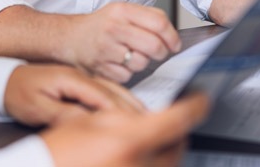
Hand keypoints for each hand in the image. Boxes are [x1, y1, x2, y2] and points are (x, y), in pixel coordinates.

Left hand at [4, 64, 143, 126]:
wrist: (4, 79)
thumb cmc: (17, 93)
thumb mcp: (36, 108)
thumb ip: (62, 114)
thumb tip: (87, 123)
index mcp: (71, 79)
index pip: (102, 97)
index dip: (121, 111)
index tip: (136, 123)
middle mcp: (79, 76)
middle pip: (113, 90)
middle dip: (132, 105)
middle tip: (150, 120)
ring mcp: (80, 77)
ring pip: (112, 89)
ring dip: (129, 101)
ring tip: (146, 115)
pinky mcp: (79, 82)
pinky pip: (105, 90)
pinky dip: (119, 99)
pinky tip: (128, 108)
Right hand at [40, 91, 209, 166]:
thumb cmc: (58, 150)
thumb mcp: (88, 120)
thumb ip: (122, 115)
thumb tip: (149, 114)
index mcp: (128, 141)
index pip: (178, 119)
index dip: (196, 106)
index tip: (202, 99)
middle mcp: (139, 166)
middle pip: (179, 147)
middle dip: (180, 132)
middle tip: (173, 120)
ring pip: (170, 164)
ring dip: (169, 150)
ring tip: (154, 139)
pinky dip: (155, 163)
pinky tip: (142, 156)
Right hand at [67, 2, 180, 82]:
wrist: (70, 37)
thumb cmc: (100, 26)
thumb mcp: (122, 11)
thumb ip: (147, 18)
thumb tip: (172, 36)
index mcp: (122, 10)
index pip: (159, 22)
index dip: (172, 36)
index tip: (174, 45)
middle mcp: (113, 27)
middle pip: (153, 45)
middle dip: (161, 53)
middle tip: (158, 53)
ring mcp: (106, 48)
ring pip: (141, 63)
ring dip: (141, 63)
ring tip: (131, 56)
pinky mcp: (100, 67)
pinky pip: (126, 76)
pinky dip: (126, 73)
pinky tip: (118, 64)